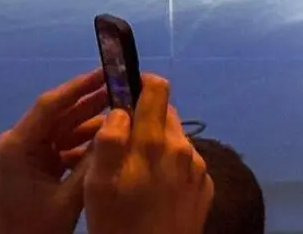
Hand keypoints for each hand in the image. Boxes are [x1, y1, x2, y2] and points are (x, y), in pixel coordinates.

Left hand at [0, 67, 107, 233]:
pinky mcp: (38, 165)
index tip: (105, 73)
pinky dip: (85, 142)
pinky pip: (64, 145)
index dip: (78, 87)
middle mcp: (20, 142)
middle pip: (59, 114)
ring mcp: (29, 153)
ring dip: (91, 122)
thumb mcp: (68, 197)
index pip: (50, 106)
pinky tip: (111, 137)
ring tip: (124, 109)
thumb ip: (92, 164)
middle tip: (122, 87)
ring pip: (64, 128)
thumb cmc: (36, 227)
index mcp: (18, 145)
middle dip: (90, 101)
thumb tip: (117, 131)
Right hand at [83, 74, 212, 233]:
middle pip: (166, 114)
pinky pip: (186, 163)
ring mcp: (198, 170)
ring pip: (176, 139)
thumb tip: (119, 110)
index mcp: (155, 141)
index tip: (123, 93)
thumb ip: (109, 140)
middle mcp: (182, 149)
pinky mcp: (205, 188)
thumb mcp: (98, 184)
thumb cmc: (118, 224)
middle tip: (122, 140)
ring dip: (157, 144)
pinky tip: (154, 188)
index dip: (140, 84)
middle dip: (144, 118)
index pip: (157, 89)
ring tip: (136, 170)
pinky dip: (170, 166)